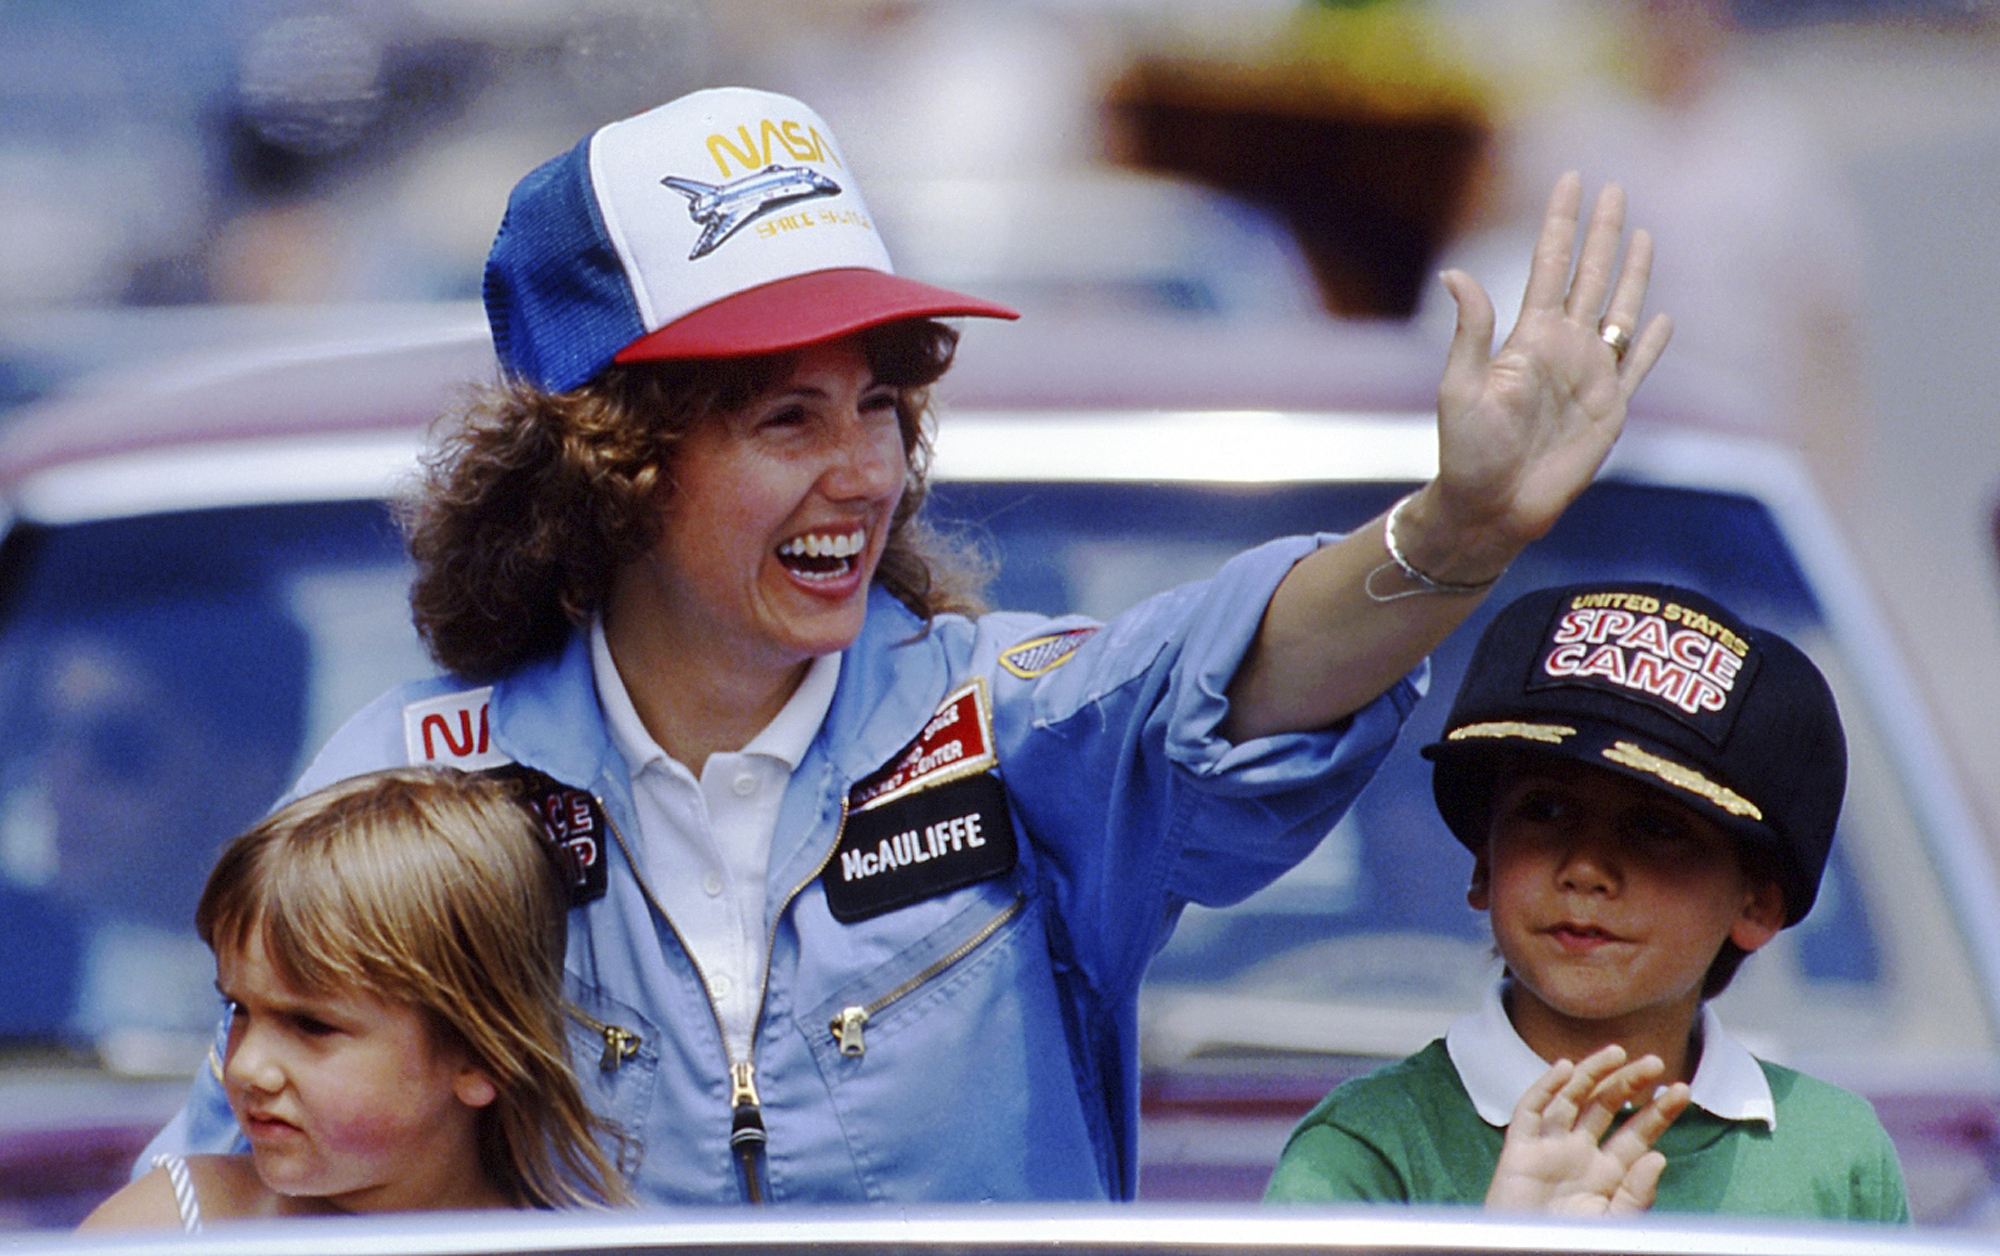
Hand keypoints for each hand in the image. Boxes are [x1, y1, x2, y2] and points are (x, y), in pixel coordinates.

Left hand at [1400, 172, 1672, 584]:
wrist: (1492, 506)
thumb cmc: (1467, 451)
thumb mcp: (1461, 387)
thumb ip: (1471, 330)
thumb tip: (1456, 272)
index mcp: (1527, 338)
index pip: (1549, 265)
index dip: (1560, 223)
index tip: (1570, 179)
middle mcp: (1562, 349)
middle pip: (1588, 276)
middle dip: (1600, 232)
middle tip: (1613, 187)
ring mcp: (1589, 377)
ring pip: (1618, 311)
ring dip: (1632, 273)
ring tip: (1642, 233)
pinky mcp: (1610, 411)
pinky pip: (1636, 369)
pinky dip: (1651, 344)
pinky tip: (1664, 320)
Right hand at [1484, 1044, 1690, 1215]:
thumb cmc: (1571, 1246)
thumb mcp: (1615, 1224)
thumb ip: (1637, 1194)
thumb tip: (1658, 1156)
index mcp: (1607, 1175)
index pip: (1637, 1134)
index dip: (1658, 1112)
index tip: (1681, 1090)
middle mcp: (1580, 1156)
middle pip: (1606, 1107)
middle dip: (1630, 1083)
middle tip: (1654, 1062)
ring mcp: (1549, 1150)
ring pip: (1571, 1099)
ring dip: (1592, 1073)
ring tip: (1617, 1053)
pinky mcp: (1519, 1151)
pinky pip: (1530, 1111)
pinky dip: (1544, 1087)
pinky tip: (1565, 1068)